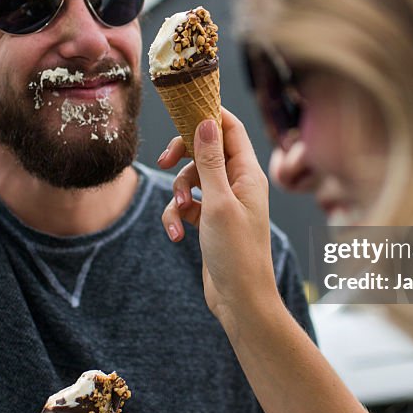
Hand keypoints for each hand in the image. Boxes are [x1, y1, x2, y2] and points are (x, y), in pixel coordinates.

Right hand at [159, 109, 279, 322]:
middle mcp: (238, 184)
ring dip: (177, 193)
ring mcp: (225, 203)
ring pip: (191, 180)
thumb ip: (210, 161)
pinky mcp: (211, 222)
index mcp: (248, 174)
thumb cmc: (237, 254)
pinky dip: (177, 216)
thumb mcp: (218, 203)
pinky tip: (176, 236)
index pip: (229, 128)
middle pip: (205, 150)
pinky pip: (187, 206)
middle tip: (164, 160)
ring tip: (179, 213)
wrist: (241, 301)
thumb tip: (206, 121)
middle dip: (182, 156)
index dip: (206, 115)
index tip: (179, 111)